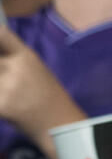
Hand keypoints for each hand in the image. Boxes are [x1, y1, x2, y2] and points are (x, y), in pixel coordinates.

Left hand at [0, 25, 83, 151]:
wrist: (59, 124)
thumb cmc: (47, 96)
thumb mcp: (36, 69)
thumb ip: (13, 59)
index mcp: (26, 56)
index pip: (1, 34)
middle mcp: (16, 67)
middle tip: (4, 79)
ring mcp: (7, 86)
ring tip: (5, 91)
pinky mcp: (0, 105)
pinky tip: (4, 105)